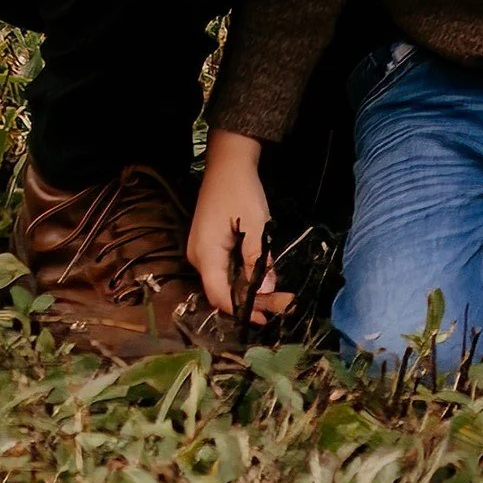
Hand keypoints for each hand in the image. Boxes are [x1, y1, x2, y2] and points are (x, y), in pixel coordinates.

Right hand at [189, 129, 290, 321]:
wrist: (228, 163)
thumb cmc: (241, 191)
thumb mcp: (254, 225)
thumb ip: (258, 258)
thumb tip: (265, 290)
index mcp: (205, 255)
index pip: (220, 295)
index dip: (242, 310)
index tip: (265, 319)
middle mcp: (199, 258)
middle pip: (223, 290)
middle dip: (252, 301)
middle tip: (283, 305)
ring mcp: (203, 251)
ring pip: (226, 280)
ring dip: (250, 289)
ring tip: (278, 297)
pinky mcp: (210, 245)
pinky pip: (225, 269)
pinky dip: (244, 276)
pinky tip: (262, 280)